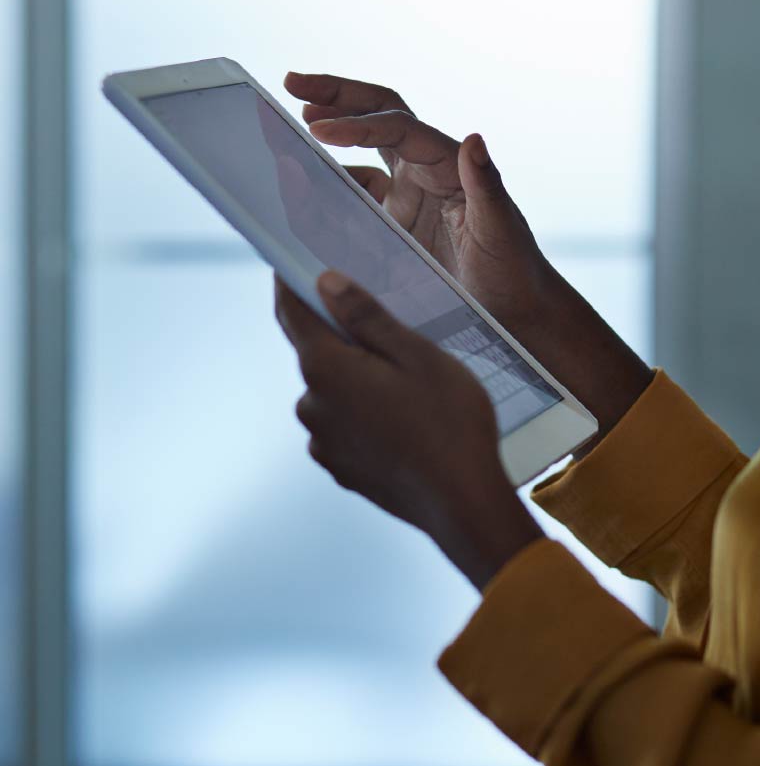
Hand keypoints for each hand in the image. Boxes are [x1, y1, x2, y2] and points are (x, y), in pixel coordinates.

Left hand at [275, 271, 543, 590]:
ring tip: (410, 389)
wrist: (463, 503)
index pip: (291, 312)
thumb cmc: (450, 423)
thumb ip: (367, 317)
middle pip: (317, 353)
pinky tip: (406, 423)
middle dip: (344, 337)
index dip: (291, 282)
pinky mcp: (341, 469)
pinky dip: (365, 416)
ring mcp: (324, 442)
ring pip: (334, 393)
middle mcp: (312, 405)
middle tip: (391, 333)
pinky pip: (345, 427)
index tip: (295, 262)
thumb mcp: (417, 355)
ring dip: (359, 382)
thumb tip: (325, 283)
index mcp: (326, 369)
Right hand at [283, 72, 652, 451]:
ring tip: (282, 145)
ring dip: (322, 151)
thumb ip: (486, 185)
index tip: (318, 126)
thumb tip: (474, 139)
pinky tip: (298, 199)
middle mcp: (424, 174)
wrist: (517, 314)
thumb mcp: (501, 230)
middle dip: (336, 96)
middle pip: (375, 116)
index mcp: (448, 164)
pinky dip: (325, 198)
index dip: (356, 122)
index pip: (397, 126)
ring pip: (356, 162)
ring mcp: (405, 201)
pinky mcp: (392, 232)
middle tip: (292, 82)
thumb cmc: (515, 270)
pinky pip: (352, 205)